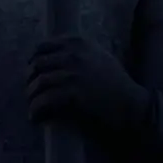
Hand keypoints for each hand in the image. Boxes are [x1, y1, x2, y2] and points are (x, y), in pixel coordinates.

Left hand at [26, 34, 145, 131]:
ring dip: (32, 99)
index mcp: (79, 43)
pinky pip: (42, 102)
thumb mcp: (101, 58)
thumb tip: (55, 60)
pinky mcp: (70, 95)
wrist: (132, 108)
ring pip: (38, 84)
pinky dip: (35, 112)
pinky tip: (35, 119)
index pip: (43, 46)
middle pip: (37, 65)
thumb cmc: (117, 88)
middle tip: (31, 94)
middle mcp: (73, 55)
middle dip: (30, 81)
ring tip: (34, 110)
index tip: (33, 74)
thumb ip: (80, 54)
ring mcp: (71, 74)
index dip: (34, 61)